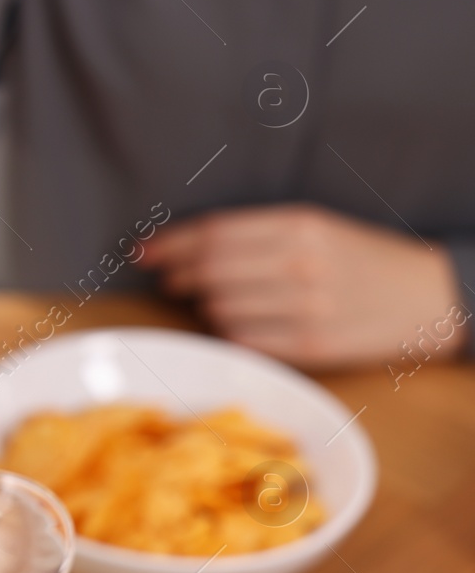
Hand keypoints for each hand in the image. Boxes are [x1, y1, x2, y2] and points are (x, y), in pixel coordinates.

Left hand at [143, 204, 465, 368]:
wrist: (428, 298)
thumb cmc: (359, 260)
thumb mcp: (315, 227)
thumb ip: (252, 234)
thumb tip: (179, 248)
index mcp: (300, 225)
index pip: (213, 234)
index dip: (169, 243)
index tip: (143, 252)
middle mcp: (301, 264)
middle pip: (208, 271)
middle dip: (177, 276)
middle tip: (169, 280)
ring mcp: (307, 308)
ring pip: (219, 309)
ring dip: (205, 306)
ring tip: (216, 300)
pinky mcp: (311, 347)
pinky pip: (242, 341)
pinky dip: (228, 333)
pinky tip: (237, 324)